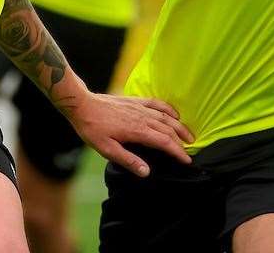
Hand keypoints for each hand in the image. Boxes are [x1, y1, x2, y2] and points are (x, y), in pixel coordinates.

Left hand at [66, 92, 193, 176]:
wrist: (82, 105)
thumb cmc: (93, 129)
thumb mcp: (107, 149)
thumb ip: (128, 160)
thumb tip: (147, 172)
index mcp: (137, 131)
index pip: (164, 142)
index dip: (178, 152)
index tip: (187, 160)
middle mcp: (142, 117)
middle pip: (169, 129)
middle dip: (182, 140)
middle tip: (191, 150)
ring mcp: (140, 107)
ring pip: (166, 116)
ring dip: (179, 126)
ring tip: (189, 135)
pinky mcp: (135, 101)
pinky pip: (156, 103)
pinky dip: (168, 108)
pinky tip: (174, 113)